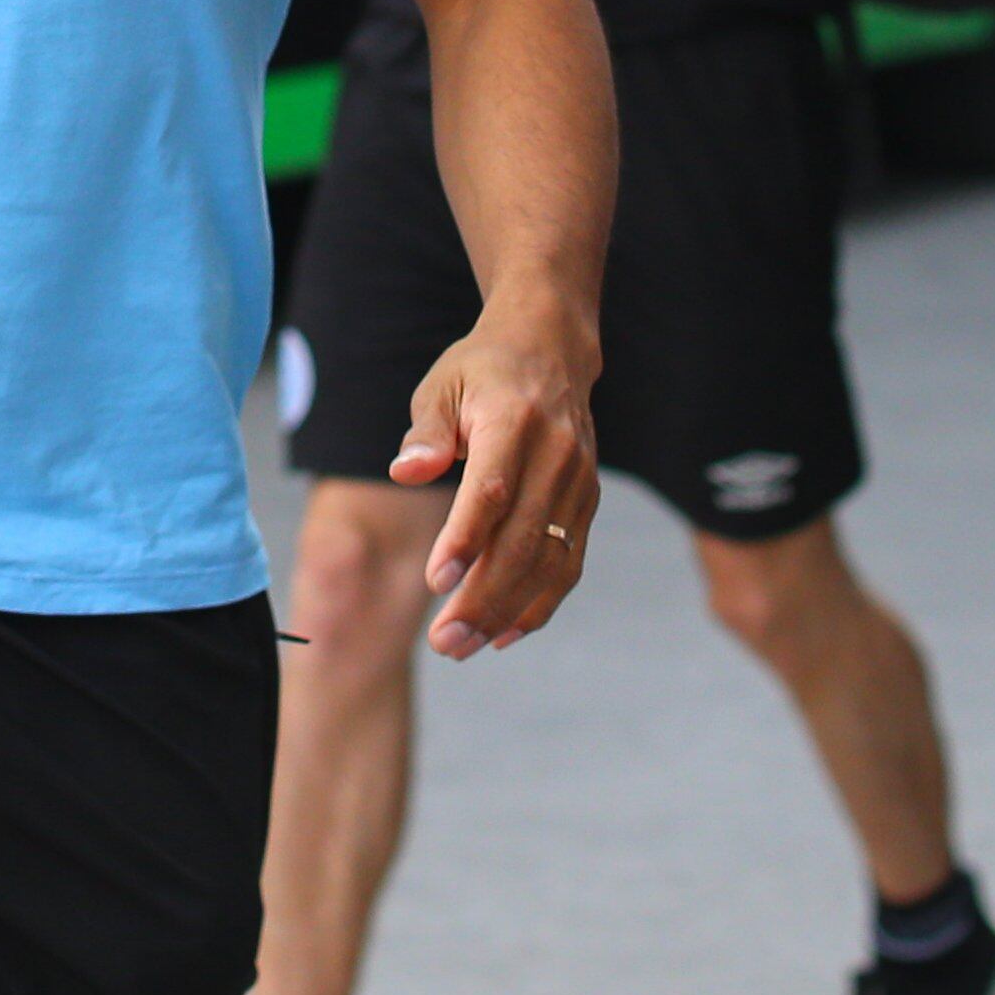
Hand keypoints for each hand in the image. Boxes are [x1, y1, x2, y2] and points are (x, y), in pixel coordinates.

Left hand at [392, 308, 599, 657]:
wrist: (551, 348)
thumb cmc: (482, 371)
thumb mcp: (441, 386)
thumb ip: (425, 433)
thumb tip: (406, 471)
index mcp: (515, 421)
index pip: (492, 490)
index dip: (466, 539)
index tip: (436, 582)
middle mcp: (557, 454)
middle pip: (524, 539)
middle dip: (483, 597)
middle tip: (444, 641)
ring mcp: (579, 481)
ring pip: (551, 562)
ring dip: (508, 611)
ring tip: (463, 646)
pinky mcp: (587, 502)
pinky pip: (568, 564)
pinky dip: (538, 604)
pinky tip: (502, 633)